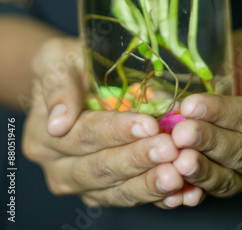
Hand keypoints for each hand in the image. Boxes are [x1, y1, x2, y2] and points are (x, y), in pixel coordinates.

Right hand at [22, 37, 183, 206]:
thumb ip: (57, 86)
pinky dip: (157, 196)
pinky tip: (181, 191)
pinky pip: (131, 198)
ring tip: (178, 174)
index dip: (117, 131)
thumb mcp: (56, 60)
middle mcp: (58, 167)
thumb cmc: (68, 63)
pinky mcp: (104, 193)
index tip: (148, 124)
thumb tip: (59, 122)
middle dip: (138, 159)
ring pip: (117, 190)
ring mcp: (82, 185)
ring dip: (149, 183)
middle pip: (101, 168)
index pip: (84, 136)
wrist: (75, 80)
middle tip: (170, 149)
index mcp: (43, 135)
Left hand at [162, 28, 241, 207]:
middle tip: (179, 135)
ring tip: (177, 161)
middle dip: (208, 143)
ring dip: (202, 171)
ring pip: (230, 177)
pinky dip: (196, 189)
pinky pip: (216, 189)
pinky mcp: (235, 179)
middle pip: (241, 151)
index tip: (191, 106)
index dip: (220, 113)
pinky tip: (175, 184)